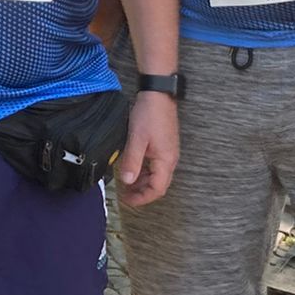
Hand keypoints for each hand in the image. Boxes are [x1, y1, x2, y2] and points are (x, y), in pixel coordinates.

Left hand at [118, 91, 178, 205]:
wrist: (158, 94)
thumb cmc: (150, 114)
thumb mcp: (137, 139)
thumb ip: (132, 161)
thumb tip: (127, 181)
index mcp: (166, 161)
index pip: (157, 189)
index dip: (142, 198)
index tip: (128, 201)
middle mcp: (170, 159)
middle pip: (158, 185)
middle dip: (141, 192)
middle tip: (124, 195)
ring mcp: (167, 152)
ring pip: (156, 175)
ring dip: (142, 182)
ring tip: (126, 184)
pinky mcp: (163, 145)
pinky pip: (155, 165)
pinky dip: (144, 171)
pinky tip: (132, 168)